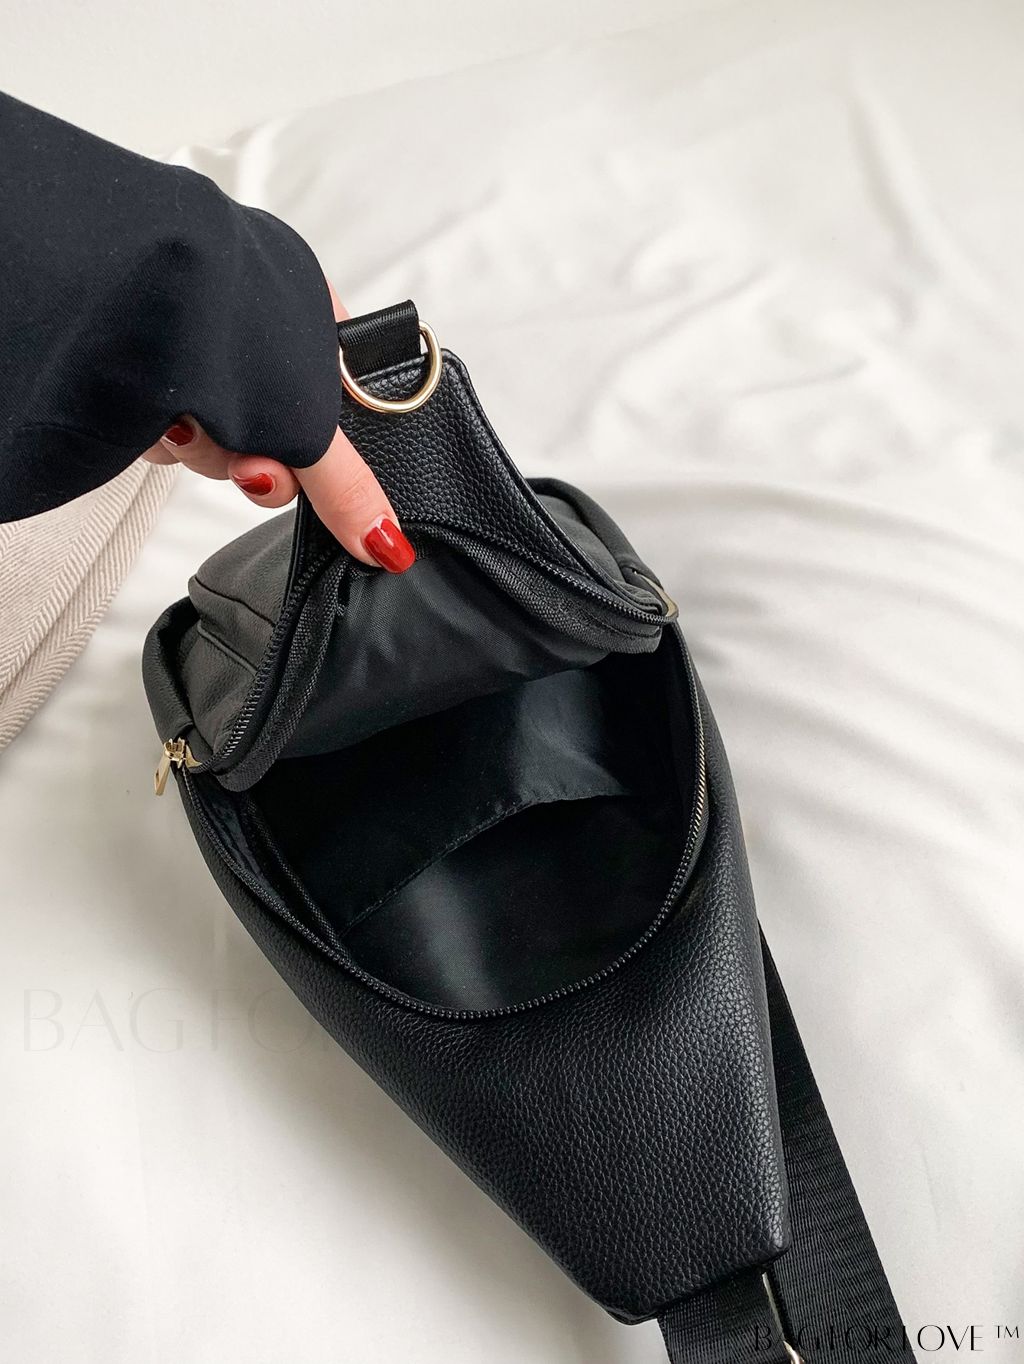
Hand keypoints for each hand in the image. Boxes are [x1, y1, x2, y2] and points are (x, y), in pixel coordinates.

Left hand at [141, 281, 414, 572]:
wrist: (119, 290)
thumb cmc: (225, 317)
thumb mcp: (307, 419)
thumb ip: (347, 485)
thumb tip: (389, 544)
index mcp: (308, 311)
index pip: (335, 407)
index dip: (324, 452)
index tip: (305, 468)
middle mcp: (255, 325)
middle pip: (275, 436)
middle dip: (256, 459)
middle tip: (250, 460)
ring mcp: (198, 349)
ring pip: (220, 440)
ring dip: (208, 451)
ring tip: (190, 420)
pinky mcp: (146, 375)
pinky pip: (171, 430)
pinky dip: (164, 437)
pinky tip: (154, 414)